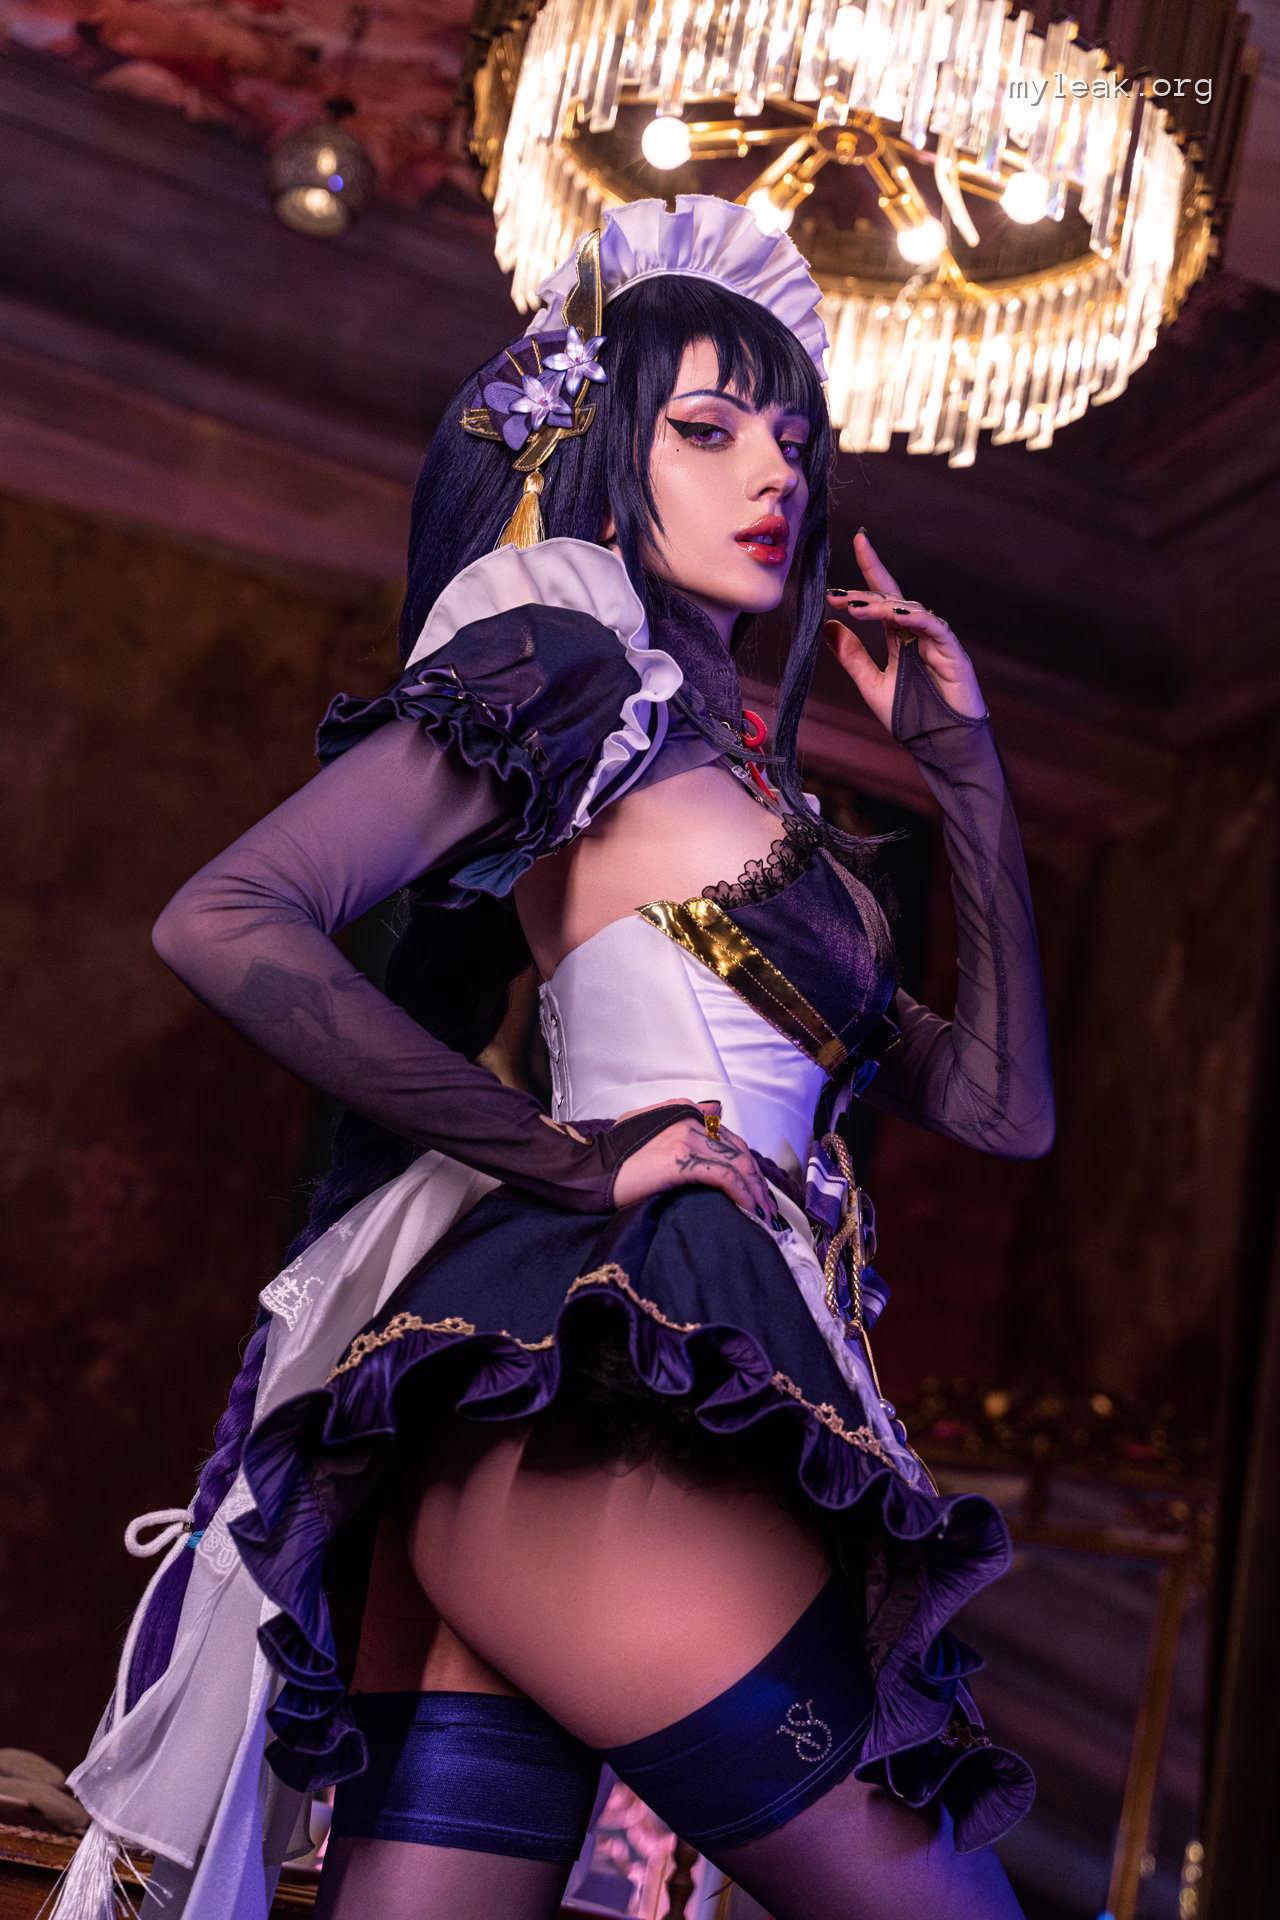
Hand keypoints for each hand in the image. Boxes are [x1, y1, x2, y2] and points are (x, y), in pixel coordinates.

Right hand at [611, 1101, 783, 1226]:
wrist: (589, 1168)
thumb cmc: (613, 1155)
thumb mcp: (645, 1122)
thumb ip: (678, 1116)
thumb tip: (715, 1110)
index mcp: (683, 1111)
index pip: (729, 1138)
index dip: (747, 1165)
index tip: (756, 1189)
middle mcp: (689, 1120)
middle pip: (739, 1150)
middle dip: (758, 1181)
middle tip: (767, 1208)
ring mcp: (686, 1138)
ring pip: (738, 1162)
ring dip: (756, 1191)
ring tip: (763, 1215)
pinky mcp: (683, 1160)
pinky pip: (725, 1175)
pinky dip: (742, 1193)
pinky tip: (747, 1209)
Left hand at [824, 529, 984, 729]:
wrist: (940, 745)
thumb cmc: (911, 718)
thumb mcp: (871, 685)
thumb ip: (851, 657)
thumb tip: (828, 625)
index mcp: (899, 637)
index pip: (882, 596)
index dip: (871, 568)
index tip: (857, 541)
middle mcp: (917, 632)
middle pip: (891, 599)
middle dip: (863, 595)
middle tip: (836, 597)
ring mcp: (936, 639)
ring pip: (909, 609)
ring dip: (881, 606)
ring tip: (855, 609)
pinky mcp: (952, 651)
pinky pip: (934, 626)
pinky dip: (914, 617)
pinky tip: (894, 615)